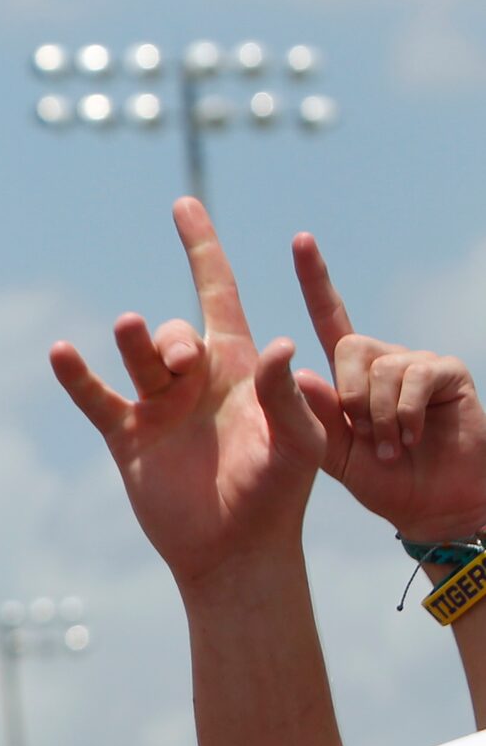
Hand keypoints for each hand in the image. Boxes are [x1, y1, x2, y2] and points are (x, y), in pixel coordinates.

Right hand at [50, 199, 325, 592]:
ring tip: (129, 330)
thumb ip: (284, 395)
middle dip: (172, 337)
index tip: (183, 205)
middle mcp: (193, 380)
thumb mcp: (298, 441)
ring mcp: (157, 408)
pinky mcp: (127, 439)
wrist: (235, 549)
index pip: (217, 292)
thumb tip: (275, 346)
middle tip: (183, 363)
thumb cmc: (278, 494)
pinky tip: (61, 352)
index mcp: (237, 367)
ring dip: (134, 341)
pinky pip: (97, 399)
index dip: (201, 249)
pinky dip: (78, 377)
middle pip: (171, 331)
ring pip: (136, 358)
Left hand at [292, 234, 485, 544]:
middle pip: (349, 345)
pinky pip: (413, 377)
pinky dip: (403, 415)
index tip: (301, 239)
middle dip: (349, 396)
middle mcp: (384, 359)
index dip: (316, 280)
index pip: (329, 318)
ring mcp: (418, 362)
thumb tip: (297, 370)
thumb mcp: (334, 453)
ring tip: (392, 446)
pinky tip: (411, 438)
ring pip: (381, 367)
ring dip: (379, 417)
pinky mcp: (447, 371)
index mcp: (350, 375)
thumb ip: (312, 416)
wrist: (434, 505)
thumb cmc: (383, 480)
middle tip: (365, 435)